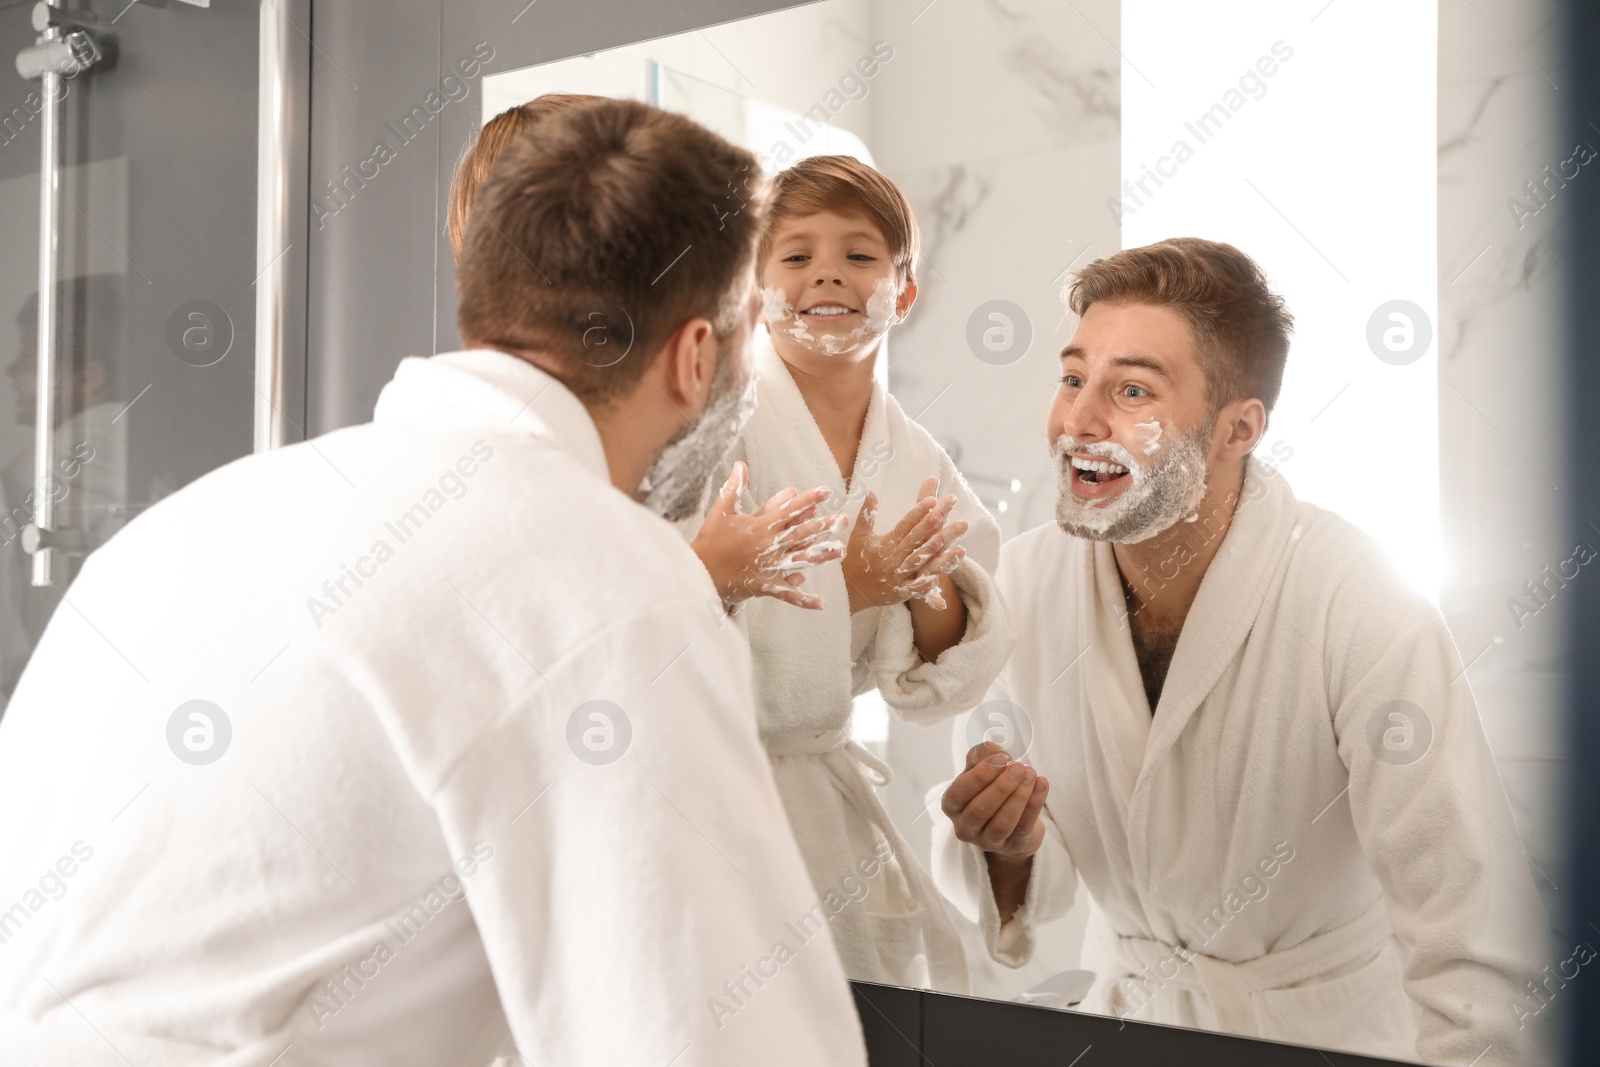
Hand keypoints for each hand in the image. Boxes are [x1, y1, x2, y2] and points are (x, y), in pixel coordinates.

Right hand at [691, 462, 849, 610]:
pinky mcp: (765, 586)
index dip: (808, 499)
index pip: (789, 509)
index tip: (826, 492)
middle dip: (824, 526)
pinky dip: (803, 599)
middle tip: (843, 519)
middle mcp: (769, 545)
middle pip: (801, 533)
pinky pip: (787, 594)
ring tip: (841, 551)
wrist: (698, 572)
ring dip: (822, 556)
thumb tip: (740, 464)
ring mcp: (769, 567)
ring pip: (800, 560)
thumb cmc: (709, 541)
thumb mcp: (721, 511)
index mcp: (760, 526)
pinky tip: (821, 603)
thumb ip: (734, 488)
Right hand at [840, 476, 968, 613]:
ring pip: (918, 561)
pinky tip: (936, 579)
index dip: (917, 512)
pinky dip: (923, 586)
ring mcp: (897, 575)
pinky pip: (913, 588)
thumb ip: (868, 513)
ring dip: (933, 551)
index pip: (905, 524)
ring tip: (947, 539)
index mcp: (886, 542)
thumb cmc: (854, 559)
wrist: (847, 589)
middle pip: (914, 539)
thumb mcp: (859, 534)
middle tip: (943, 512)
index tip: (931, 500)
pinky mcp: (900, 591)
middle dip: (929, 525)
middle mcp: (893, 557)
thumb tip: (871, 491)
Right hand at [941, 742, 1048, 859]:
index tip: (1001, 758)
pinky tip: (1042, 784)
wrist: (1008, 821)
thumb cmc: (989, 789)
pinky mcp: (1013, 847)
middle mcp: (965, 827)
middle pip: (979, 811)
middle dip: (1002, 787)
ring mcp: (988, 841)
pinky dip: (1035, 803)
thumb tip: (999, 754)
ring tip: (1031, 774)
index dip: (980, 775)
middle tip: (1019, 767)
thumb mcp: (980, 768)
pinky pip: (1024, 826)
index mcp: (952, 805)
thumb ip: (984, 754)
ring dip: (1019, 797)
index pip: (959, 793)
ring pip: (1002, 823)